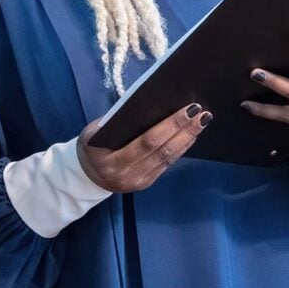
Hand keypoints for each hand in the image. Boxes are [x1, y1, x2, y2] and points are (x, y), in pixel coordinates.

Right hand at [77, 104, 212, 192]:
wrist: (85, 175)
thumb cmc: (92, 145)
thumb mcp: (94, 132)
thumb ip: (117, 121)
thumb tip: (151, 103)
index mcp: (110, 160)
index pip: (146, 141)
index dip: (170, 125)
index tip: (188, 108)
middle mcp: (125, 174)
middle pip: (162, 149)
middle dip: (184, 129)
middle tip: (202, 112)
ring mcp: (137, 181)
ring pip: (168, 158)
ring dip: (188, 138)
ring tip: (202, 121)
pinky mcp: (146, 183)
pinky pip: (167, 164)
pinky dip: (181, 148)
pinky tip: (191, 135)